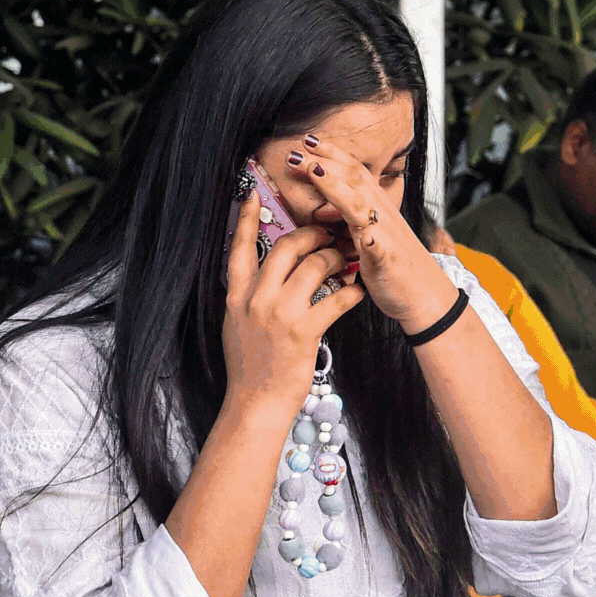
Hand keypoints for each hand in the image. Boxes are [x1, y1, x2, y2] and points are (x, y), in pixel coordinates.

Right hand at [224, 191, 365, 416]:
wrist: (256, 403)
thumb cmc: (251, 367)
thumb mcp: (238, 325)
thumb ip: (247, 297)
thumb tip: (259, 276)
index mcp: (236, 295)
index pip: (239, 247)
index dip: (247, 218)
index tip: (252, 193)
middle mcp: (255, 299)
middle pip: (287, 247)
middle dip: (313, 235)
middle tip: (328, 234)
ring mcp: (279, 314)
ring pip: (314, 267)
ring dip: (336, 259)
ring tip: (346, 261)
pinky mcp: (303, 331)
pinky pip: (335, 300)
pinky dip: (351, 292)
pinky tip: (359, 290)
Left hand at [286, 143, 459, 334]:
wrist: (427, 296)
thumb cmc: (399, 270)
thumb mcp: (375, 236)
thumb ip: (356, 218)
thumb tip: (334, 203)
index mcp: (377, 210)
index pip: (355, 172)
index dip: (333, 154)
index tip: (309, 139)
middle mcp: (382, 218)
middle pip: (354, 180)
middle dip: (324, 163)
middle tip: (296, 152)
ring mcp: (386, 239)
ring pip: (362, 208)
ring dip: (338, 189)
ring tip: (317, 174)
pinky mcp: (389, 264)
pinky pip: (382, 252)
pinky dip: (375, 245)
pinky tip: (368, 239)